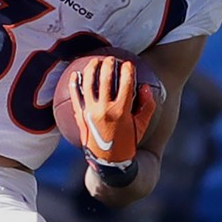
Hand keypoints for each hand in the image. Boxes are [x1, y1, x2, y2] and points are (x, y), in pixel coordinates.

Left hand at [69, 56, 156, 170]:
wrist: (108, 163)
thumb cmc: (128, 143)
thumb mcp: (142, 126)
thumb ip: (147, 106)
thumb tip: (144, 87)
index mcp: (121, 111)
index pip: (126, 84)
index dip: (127, 70)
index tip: (127, 63)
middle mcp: (104, 110)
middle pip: (105, 80)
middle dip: (109, 64)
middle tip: (111, 58)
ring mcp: (90, 113)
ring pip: (88, 84)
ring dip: (91, 69)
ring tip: (95, 60)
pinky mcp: (80, 117)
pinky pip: (75, 97)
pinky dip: (74, 84)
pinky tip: (74, 74)